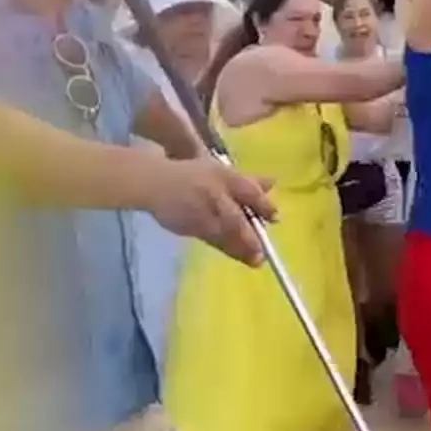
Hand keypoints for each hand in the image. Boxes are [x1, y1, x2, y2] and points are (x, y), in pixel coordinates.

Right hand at [140, 156, 275, 265]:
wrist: (155, 182)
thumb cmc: (193, 175)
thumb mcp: (221, 170)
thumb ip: (247, 181)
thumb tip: (272, 183)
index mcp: (224, 176)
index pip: (248, 190)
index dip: (264, 205)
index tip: (276, 218)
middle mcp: (213, 193)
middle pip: (235, 218)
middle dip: (249, 236)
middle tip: (263, 252)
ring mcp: (200, 211)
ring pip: (223, 234)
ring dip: (239, 248)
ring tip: (254, 260)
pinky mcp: (188, 226)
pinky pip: (210, 239)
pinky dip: (224, 247)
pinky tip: (236, 254)